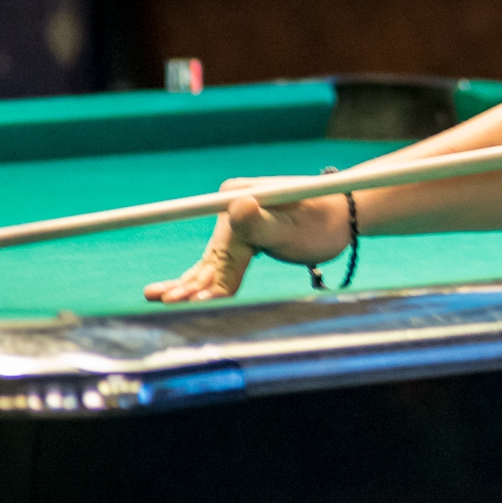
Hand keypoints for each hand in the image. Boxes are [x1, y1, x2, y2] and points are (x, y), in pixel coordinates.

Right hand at [143, 179, 350, 303]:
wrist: (342, 217)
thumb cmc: (322, 221)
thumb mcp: (293, 226)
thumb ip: (262, 223)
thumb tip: (238, 208)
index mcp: (237, 198)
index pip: (221, 248)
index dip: (207, 277)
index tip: (189, 298)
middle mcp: (230, 207)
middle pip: (210, 254)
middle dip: (189, 284)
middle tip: (165, 303)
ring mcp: (234, 223)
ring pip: (212, 262)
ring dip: (189, 284)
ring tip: (159, 298)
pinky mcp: (242, 237)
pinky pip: (221, 263)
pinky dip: (206, 281)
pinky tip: (181, 295)